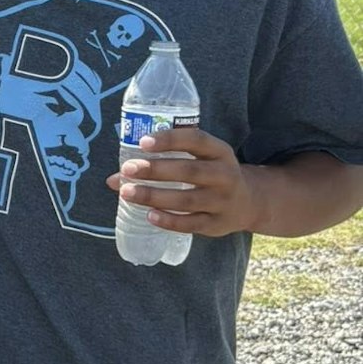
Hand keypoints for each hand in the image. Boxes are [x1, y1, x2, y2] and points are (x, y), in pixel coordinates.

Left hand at [105, 128, 261, 238]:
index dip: (170, 140)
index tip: (142, 142)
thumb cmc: (211, 173)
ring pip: (187, 199)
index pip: (196, 140)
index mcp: (220, 152)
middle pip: (189, 171)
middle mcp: (225, 175)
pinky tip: (149, 215)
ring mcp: (223, 201)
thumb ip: (164, 160)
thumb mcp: (200, 158)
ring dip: (154, 196)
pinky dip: (170, 220)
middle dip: (156, 170)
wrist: (249, 202)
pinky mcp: (218, 224)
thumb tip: (115, 177)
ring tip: (126, 193)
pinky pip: (192, 223)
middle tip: (127, 169)